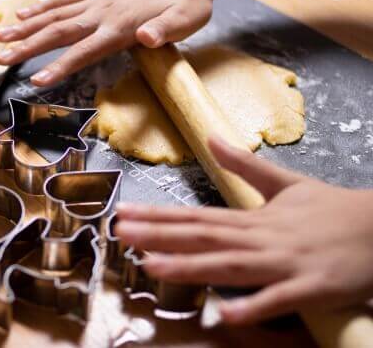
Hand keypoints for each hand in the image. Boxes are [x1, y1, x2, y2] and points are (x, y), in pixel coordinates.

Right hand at [0, 0, 215, 85]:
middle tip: (0, 60)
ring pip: (54, 14)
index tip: (36, 80)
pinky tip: (23, 14)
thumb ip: (165, 31)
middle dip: (28, 47)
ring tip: (0, 38)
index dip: (60, 66)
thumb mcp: (185, 21)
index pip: (84, 50)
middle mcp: (101, 13)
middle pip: (58, 32)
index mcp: (120, 27)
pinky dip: (41, 7)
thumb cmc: (187, 4)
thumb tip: (148, 39)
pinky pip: (64, 0)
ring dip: (25, 27)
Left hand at [115, 137, 372, 324]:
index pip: (196, 215)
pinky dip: (251, 305)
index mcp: (253, 218)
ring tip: (151, 265)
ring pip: (230, 264)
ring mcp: (284, 262)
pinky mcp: (311, 287)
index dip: (159, 215)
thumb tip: (211, 139)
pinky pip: (278, 299)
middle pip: (203, 236)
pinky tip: (221, 314)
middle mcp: (261, 238)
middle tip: (121, 233)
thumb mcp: (286, 183)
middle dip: (160, 235)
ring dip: (189, 265)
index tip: (125, 214)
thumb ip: (244, 165)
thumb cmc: (332, 210)